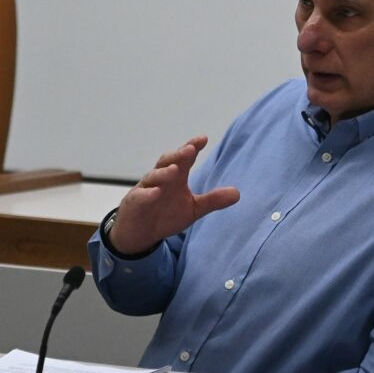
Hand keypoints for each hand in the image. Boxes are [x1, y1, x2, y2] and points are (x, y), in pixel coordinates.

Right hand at [108, 135, 239, 254]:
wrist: (141, 233)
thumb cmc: (165, 215)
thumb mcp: (193, 209)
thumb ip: (212, 200)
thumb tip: (238, 193)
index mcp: (176, 177)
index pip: (185, 158)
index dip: (193, 147)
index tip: (203, 139)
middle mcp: (160, 179)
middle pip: (167, 162)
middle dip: (178, 155)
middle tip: (190, 149)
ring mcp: (145, 189)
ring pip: (153, 177)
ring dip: (163, 173)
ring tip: (175, 169)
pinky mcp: (134, 203)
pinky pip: (140, 196)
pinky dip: (147, 194)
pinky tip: (155, 193)